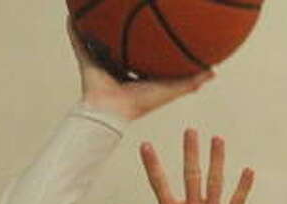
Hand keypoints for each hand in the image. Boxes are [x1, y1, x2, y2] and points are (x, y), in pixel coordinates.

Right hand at [69, 19, 212, 121]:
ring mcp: (102, 63)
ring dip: (98, 24)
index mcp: (138, 71)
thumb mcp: (171, 90)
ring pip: (100, 38)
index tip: (155, 22)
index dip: (150, 37)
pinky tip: (71, 13)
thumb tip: (214, 72)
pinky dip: (74, 30)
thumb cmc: (142, 102)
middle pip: (122, 41)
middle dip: (124, 26)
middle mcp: (119, 66)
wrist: (113, 111)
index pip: (145, 50)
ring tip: (99, 6)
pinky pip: (79, 42)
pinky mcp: (86, 62)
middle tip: (129, 9)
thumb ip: (191, 82)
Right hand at [110, 129, 253, 203]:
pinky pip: (237, 202)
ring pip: (215, 182)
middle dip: (190, 150)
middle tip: (190, 131)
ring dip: (217, 159)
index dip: (151, 163)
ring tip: (217, 139)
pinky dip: (243, 186)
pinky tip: (248, 171)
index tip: (145, 145)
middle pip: (191, 174)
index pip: (158, 183)